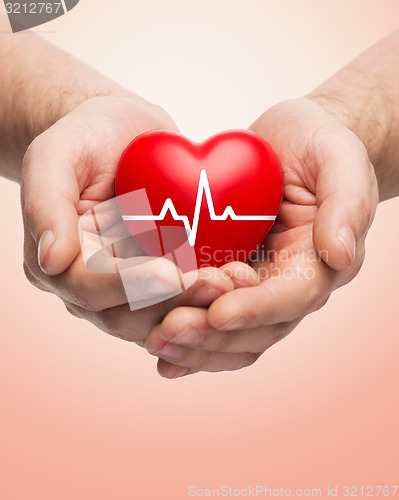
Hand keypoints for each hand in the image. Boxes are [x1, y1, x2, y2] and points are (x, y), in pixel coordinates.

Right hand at [21, 95, 256, 344]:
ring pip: (165, 312)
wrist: (125, 135)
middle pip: (131, 313)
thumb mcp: (54, 155)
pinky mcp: (166, 275)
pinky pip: (188, 294)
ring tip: (237, 281)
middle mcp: (95, 285)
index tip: (170, 273)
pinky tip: (243, 275)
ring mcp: (133, 285)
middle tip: (219, 284)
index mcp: (60, 263)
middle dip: (176, 302)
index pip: (90, 288)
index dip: (129, 286)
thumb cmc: (85, 137)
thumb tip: (50, 260)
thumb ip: (45, 203)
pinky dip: (214, 291)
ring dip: (202, 304)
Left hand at [145, 98, 378, 376]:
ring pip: (228, 333)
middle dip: (211, 334)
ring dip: (193, 344)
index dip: (255, 309)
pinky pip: (206, 312)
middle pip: (254, 328)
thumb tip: (340, 255)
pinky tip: (153, 341)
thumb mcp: (340, 159)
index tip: (218, 313)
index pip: (291, 297)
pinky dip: (185, 333)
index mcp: (317, 263)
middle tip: (167, 331)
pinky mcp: (226, 275)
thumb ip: (347, 204)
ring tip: (154, 341)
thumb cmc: (318, 144)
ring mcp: (255, 284)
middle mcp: (286, 284)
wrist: (289, 144)